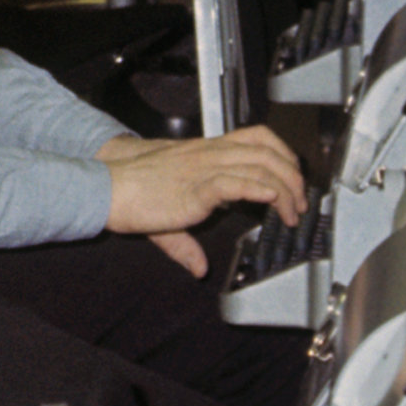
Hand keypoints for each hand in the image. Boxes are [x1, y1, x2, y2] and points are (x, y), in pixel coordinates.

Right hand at [102, 122, 302, 248]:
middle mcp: (208, 156)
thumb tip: (198, 267)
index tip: (293, 177)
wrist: (105, 188)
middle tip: (300, 201)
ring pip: (260, 167)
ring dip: (285, 189)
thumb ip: (186, 243)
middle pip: (268, 152)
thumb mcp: (167, 215)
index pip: (257, 138)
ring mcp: (203, 169)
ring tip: (290, 211)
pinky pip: (235, 181)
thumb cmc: (130, 194)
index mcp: (204, 153)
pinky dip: (259, 188)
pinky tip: (270, 200)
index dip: (283, 154)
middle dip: (293, 176)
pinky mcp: (196, 187)